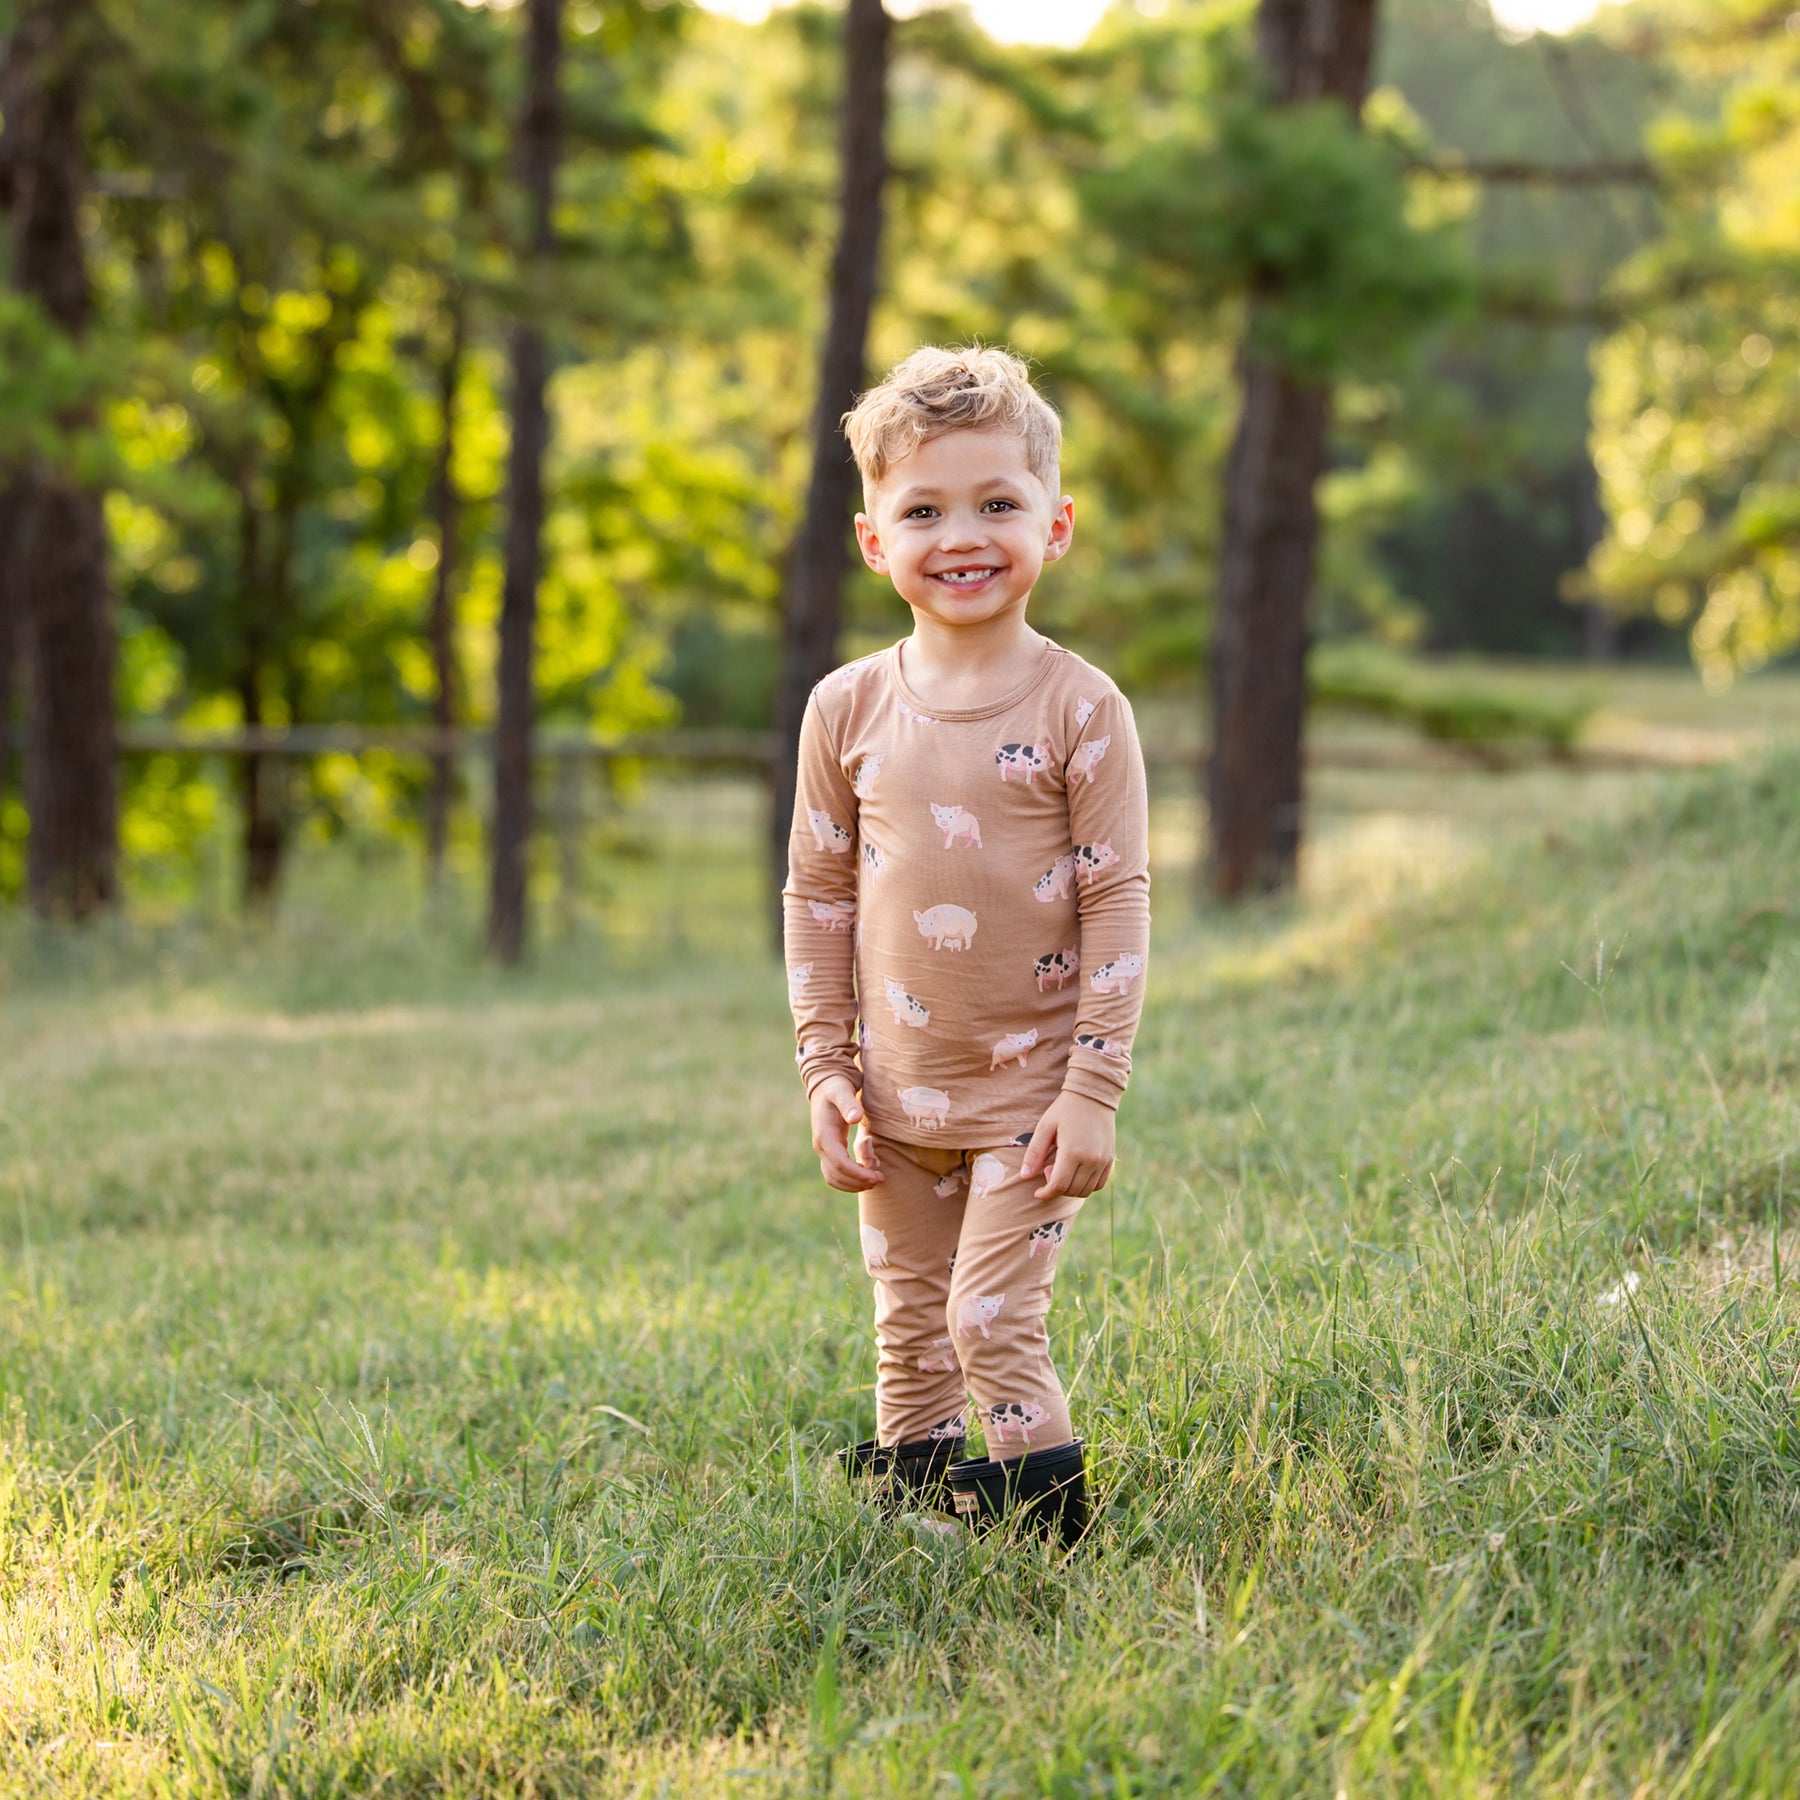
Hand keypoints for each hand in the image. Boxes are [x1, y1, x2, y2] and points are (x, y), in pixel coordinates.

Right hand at [810, 1076, 884, 1192]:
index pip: (840, 1164)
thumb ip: (849, 1104)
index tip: (876, 1176)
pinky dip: (850, 1179)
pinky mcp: (829, 1150)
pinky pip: (835, 1173)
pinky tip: (866, 1174)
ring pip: (833, 1178)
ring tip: (875, 1180)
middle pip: (835, 1176)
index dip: (858, 1174)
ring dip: (853, 1184)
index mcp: (824, 1135)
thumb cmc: (836, 1086)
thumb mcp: (842, 1090)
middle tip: (880, 1179)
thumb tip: (855, 1119)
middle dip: (858, 1182)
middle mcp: (820, 1146)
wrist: (826, 1084)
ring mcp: (823, 1149)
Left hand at [1020, 1092, 1114, 1201]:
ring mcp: (1103, 1161)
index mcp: (1072, 1152)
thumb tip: (1025, 1176)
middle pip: (1071, 1190)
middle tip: (1049, 1169)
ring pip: (1086, 1190)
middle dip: (1056, 1188)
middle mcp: (1091, 1159)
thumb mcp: (1045, 1127)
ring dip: (1071, 1188)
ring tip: (1063, 1168)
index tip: (1038, 1192)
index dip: (1046, 1193)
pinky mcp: (1110, 1159)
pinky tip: (1076, 1172)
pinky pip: (1099, 1184)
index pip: (1058, 1186)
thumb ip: (1035, 1153)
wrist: (1093, 1096)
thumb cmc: (1064, 1110)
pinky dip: (1086, 1185)